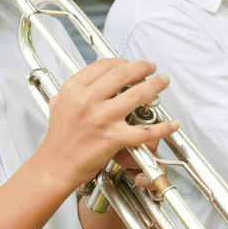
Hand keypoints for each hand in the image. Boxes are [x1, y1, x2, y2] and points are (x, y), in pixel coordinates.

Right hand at [42, 58, 179, 187]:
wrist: (55, 165)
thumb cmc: (58, 137)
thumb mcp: (58, 103)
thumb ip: (74, 88)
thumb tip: (90, 77)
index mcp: (74, 89)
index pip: (105, 65)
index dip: (123, 62)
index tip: (131, 65)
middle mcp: (87, 101)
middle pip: (123, 74)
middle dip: (143, 68)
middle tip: (152, 69)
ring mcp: (101, 119)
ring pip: (137, 95)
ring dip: (155, 86)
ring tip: (162, 82)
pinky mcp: (113, 138)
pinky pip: (144, 132)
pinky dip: (162, 128)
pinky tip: (171, 124)